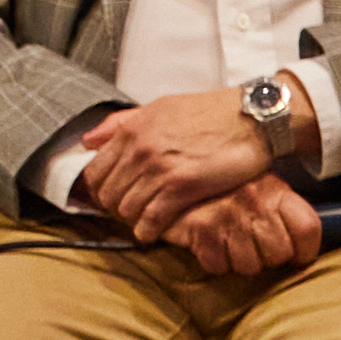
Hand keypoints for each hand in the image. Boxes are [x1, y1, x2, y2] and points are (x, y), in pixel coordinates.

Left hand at [66, 89, 274, 237]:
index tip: (111, 196)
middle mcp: (140, 148)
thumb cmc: (211, 112)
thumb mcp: (161, 107)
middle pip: (108, 193)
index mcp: (133, 129)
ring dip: (133, 220)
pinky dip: (148, 231)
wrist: (252, 117)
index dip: (99, 189)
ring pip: (126, 209)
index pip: (95, 170)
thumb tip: (89, 140)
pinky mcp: (182, 187)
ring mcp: (159, 168)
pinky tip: (153, 232)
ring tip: (144, 221)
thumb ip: (122, 123)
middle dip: (116, 207)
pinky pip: (151, 219)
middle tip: (129, 211)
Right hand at [156, 175, 323, 279]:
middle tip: (254, 245)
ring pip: (249, 265)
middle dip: (267, 258)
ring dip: (239, 261)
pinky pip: (219, 266)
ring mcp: (228, 215)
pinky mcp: (202, 230)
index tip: (298, 256)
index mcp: (274, 190)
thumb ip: (283, 212)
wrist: (175, 178)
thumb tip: (304, 246)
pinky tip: (211, 244)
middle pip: (279, 254)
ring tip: (230, 242)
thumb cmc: (223, 191)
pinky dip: (214, 261)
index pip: (308, 228)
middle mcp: (254, 200)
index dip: (306, 251)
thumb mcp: (260, 190)